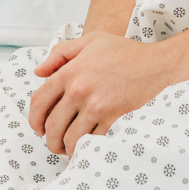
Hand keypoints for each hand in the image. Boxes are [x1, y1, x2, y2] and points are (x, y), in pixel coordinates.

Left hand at [26, 31, 178, 155]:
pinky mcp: (111, 117)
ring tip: (66, 148)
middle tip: (52, 143)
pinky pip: (91, 140)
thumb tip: (38, 72)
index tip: (37, 128)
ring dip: (64, 148)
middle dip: (48, 140)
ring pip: (69, 138)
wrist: (154, 63)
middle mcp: (79, 90)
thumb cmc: (122, 51)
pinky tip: (85, 145)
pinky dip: (85, 147)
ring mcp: (95, 105)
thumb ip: (60, 53)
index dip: (33, 119)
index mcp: (69, 71)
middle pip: (52, 125)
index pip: (39, 102)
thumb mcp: (89, 41)